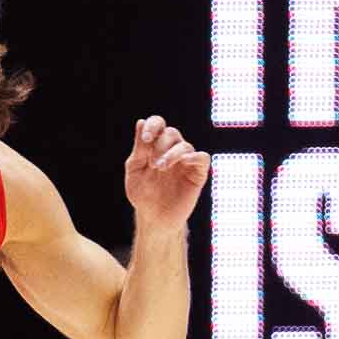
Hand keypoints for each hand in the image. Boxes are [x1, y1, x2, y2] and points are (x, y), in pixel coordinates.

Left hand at [122, 115, 210, 231]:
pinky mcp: (198, 172)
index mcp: (155, 145)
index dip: (153, 126)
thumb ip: (139, 148)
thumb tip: (140, 122)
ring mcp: (186, 160)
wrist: (153, 216)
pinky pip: (202, 157)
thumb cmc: (143, 193)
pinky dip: (193, 157)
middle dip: (159, 145)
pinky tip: (182, 163)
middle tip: (152, 164)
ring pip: (184, 145)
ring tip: (160, 168)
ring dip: (171, 154)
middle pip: (171, 133)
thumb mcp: (135, 169)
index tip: (146, 139)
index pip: (158, 123)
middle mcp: (172, 149)